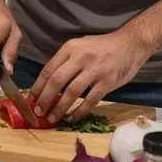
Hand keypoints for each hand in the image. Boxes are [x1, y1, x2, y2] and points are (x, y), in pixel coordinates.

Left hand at [29, 29, 150, 123]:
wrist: (130, 44)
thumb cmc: (102, 46)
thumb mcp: (80, 46)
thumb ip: (66, 60)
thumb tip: (49, 81)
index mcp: (70, 48)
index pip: (49, 69)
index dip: (38, 86)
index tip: (31, 98)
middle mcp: (80, 58)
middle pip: (57, 81)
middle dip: (45, 98)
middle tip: (38, 111)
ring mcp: (95, 70)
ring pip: (72, 92)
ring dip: (60, 107)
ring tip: (52, 118)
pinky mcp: (107, 82)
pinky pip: (90, 100)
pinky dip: (79, 111)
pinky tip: (72, 117)